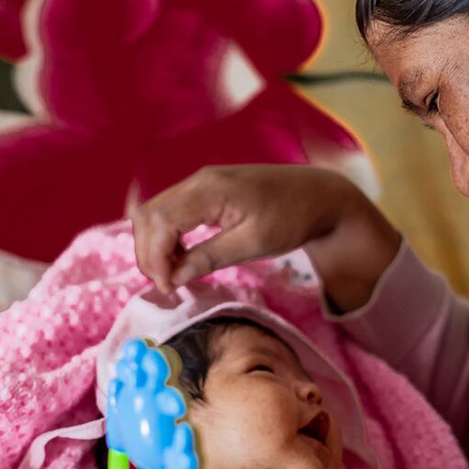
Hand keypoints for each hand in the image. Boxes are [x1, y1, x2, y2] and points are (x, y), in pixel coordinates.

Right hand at [131, 165, 399, 311]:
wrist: (318, 195)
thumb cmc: (292, 218)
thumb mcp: (254, 244)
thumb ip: (210, 257)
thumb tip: (174, 277)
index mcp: (211, 189)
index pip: (160, 221)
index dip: (155, 257)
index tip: (169, 287)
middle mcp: (199, 180)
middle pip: (150, 215)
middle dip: (149, 254)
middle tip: (168, 286)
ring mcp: (201, 183)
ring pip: (156, 213)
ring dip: (156, 246)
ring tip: (174, 276)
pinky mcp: (206, 190)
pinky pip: (172, 212)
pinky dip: (168, 237)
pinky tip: (182, 259)